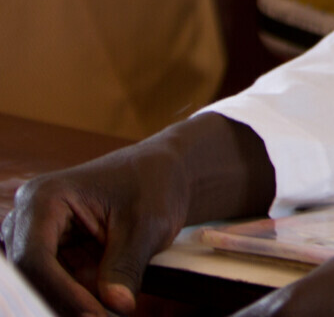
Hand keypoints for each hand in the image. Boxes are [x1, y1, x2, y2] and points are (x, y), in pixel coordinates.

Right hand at [2, 139, 189, 315]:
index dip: (60, 293)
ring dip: (68, 303)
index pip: (35, 257)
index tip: (94, 315)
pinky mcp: (51, 253)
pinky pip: (53, 285)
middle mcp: (29, 217)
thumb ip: (126, 265)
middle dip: (61, 303)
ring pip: (38, 286)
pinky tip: (99, 309)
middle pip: (30, 276)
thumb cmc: (154, 184)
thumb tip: (116, 306)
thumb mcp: (148, 223)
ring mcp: (37, 236)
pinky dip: (74, 300)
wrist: (163, 171)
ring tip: (102, 313)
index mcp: (45, 198)